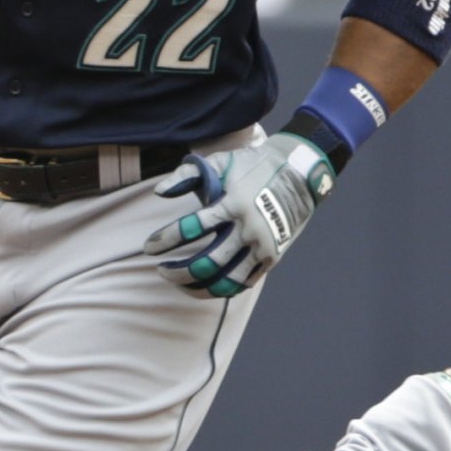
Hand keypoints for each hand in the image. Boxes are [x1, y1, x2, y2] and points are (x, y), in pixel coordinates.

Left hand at [145, 132, 332, 297]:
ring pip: (226, 281)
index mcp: (232, 204)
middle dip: (178, 272)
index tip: (149, 247)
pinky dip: (222, 288)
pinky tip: (204, 286)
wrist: (301, 171)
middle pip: (207, 263)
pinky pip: (244, 282)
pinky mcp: (273, 257)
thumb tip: (158, 192)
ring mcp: (262, 246)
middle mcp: (248, 229)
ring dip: (198, 288)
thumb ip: (187, 174)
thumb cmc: (254, 164)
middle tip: (161, 270)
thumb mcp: (221, 161)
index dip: (165, 240)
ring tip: (180, 284)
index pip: (191, 228)